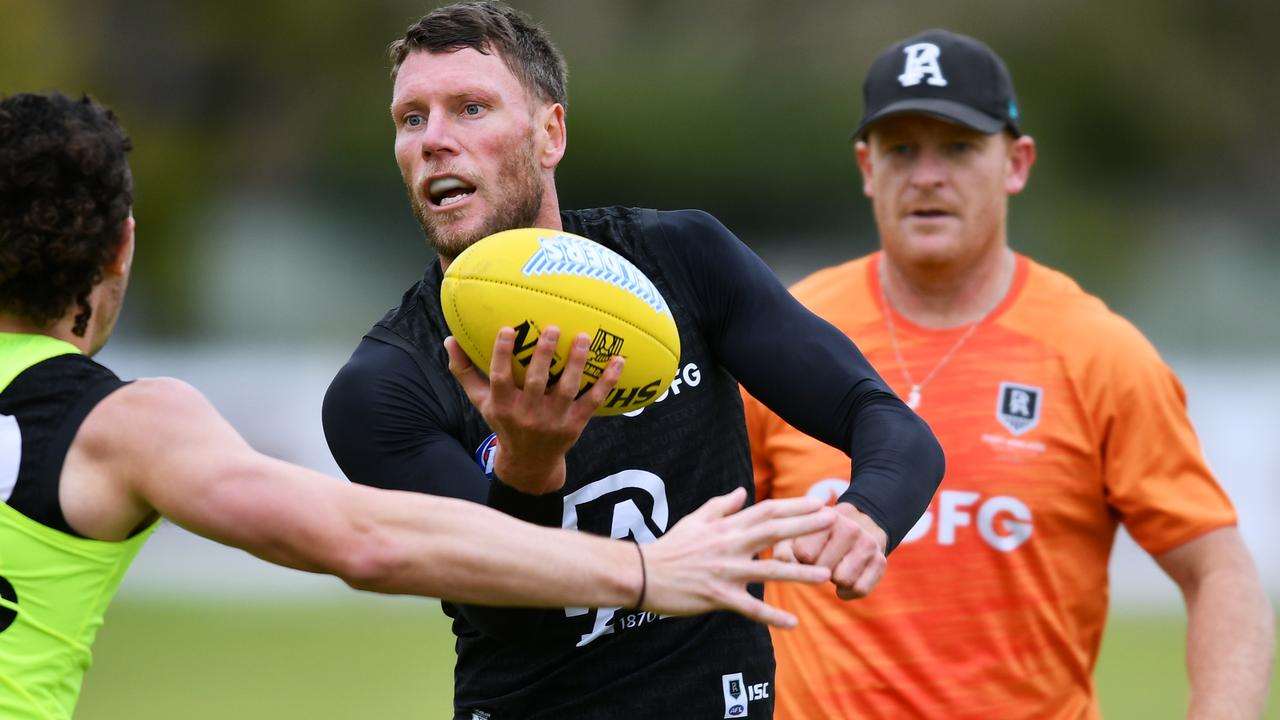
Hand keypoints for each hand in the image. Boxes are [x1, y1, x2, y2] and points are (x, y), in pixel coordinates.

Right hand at [445, 326, 622, 493]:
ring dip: (577, 363)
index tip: (509, 329)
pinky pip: (593, 401)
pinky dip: (607, 382)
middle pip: (537, 382)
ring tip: (583, 337)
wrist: (529, 463)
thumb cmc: (505, 423)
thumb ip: (465, 372)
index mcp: (503, 405)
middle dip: (544, 355)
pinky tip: (618, 360)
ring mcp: (554, 420)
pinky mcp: (575, 425)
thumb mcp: (481, 402)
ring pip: (567, 390)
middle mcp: (528, 414)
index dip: (503, 354)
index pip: (500, 378)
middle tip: (552, 328)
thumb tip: (449, 339)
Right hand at [640, 487, 834, 627]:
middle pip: (774, 532)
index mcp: (726, 527)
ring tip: (825, 575)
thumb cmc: (669, 547)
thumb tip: (743, 491)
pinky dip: (771, 616)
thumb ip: (721, 505)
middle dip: (806, 527)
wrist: (641, 573)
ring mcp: (725, 571)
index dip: (795, 507)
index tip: (820, 503)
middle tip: (835, 522)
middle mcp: (730, 545)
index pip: (767, 511)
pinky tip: (792, 623)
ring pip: (768, 570)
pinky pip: (749, 607)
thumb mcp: (695, 520)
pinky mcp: (717, 596)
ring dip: (798, 573)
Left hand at [791, 502, 887, 599]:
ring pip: (843, 580)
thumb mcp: (796, 536)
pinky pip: (860, 590)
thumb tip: (781, 559)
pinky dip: (848, 591)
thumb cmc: (815, 537)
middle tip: (821, 561)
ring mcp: (868, 544)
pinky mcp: (881, 561)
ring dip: (834, 580)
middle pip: (824, 569)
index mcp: (826, 518)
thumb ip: (782, 547)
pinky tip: (844, 579)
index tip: (802, 554)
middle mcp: (851, 528)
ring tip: (833, 567)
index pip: (805, 554)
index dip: (800, 560)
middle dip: (818, 570)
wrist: (856, 527)